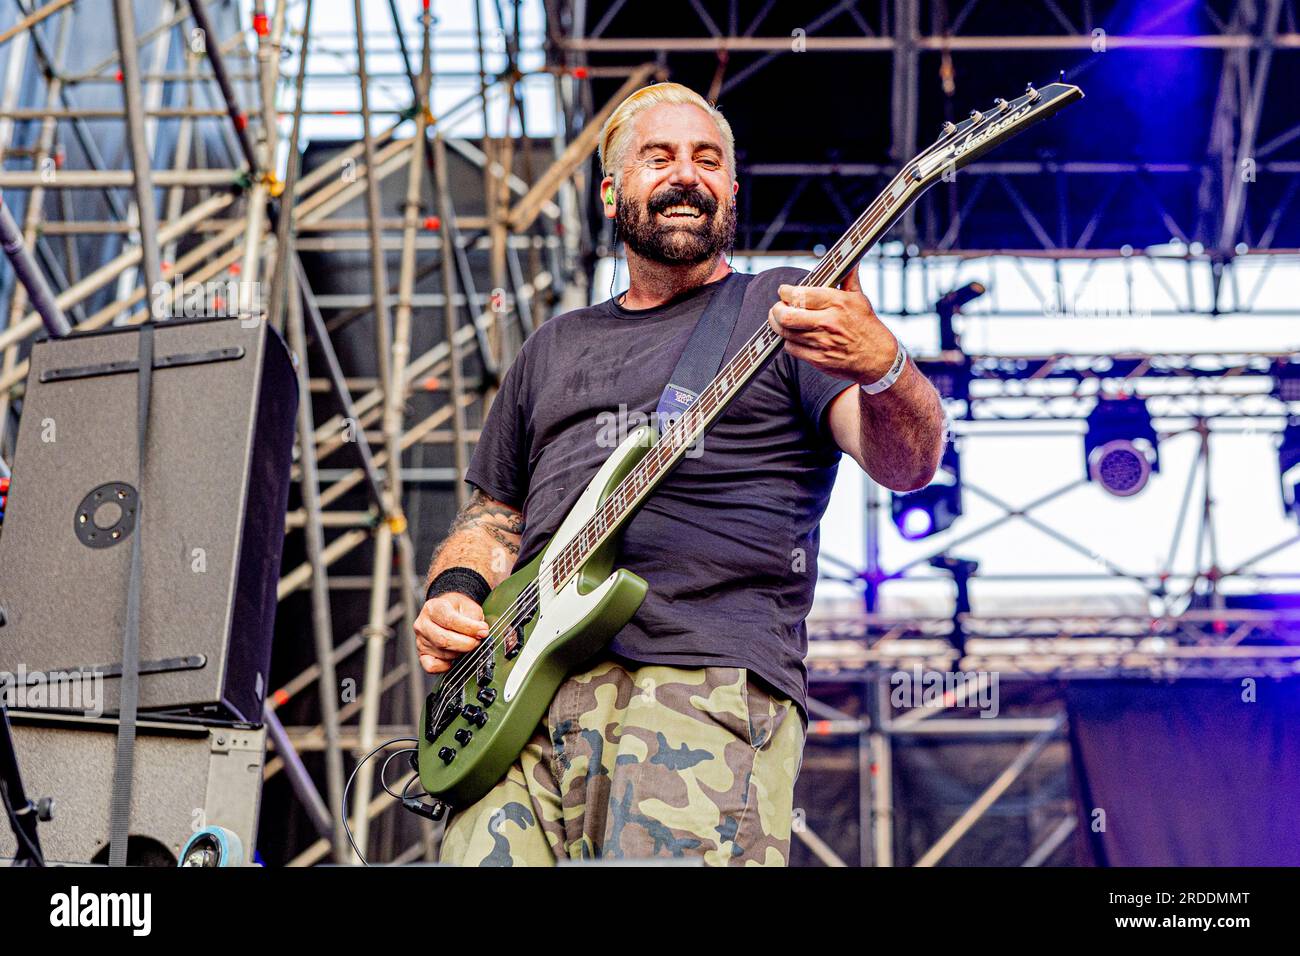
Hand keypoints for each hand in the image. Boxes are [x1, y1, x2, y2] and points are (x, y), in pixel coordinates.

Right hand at [414, 591, 490, 673]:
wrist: (448, 610)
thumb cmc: (457, 609)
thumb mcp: (468, 606)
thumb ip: (474, 619)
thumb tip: (481, 633)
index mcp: (433, 608)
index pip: (449, 620)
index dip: (469, 628)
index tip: (483, 631)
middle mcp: (423, 624)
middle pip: (443, 640)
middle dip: (466, 644)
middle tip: (478, 642)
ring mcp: (420, 640)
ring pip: (442, 653)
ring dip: (460, 653)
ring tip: (468, 645)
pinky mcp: (422, 654)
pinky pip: (432, 666)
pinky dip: (446, 666)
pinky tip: (455, 657)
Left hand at [766, 269, 896, 384]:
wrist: (879, 358)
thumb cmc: (867, 325)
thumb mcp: (859, 298)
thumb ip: (847, 277)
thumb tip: (849, 256)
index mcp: (837, 303)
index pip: (800, 295)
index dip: (786, 292)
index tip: (784, 291)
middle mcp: (828, 322)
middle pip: (787, 316)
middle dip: (776, 310)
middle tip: (777, 308)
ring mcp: (822, 342)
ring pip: (786, 332)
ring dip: (779, 326)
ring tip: (782, 320)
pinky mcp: (818, 359)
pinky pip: (791, 348)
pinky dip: (789, 341)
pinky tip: (794, 336)